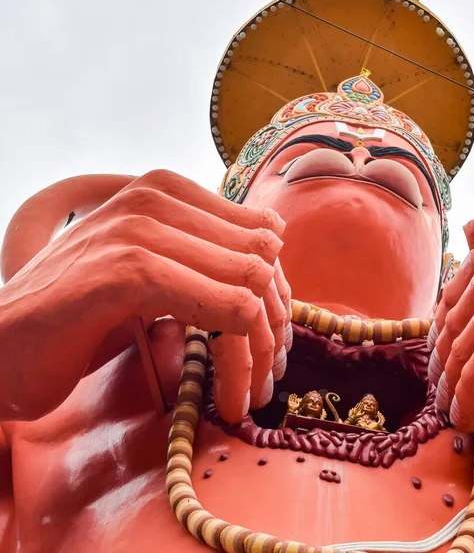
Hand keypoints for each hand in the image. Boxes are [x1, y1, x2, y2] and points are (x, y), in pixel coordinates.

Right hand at [0, 170, 290, 421]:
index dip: (277, 293)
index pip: (264, 233)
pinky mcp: (127, 273)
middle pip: (261, 260)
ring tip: (252, 393)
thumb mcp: (150, 269)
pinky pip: (223, 311)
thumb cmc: (80, 314)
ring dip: (261, 350)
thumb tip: (273, 268)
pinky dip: (237, 362)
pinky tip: (230, 398)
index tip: (270, 343)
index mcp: (166, 191)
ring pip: (250, 286)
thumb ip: (203, 256)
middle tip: (268, 376)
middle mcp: (155, 198)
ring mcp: (139, 231)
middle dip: (275, 325)